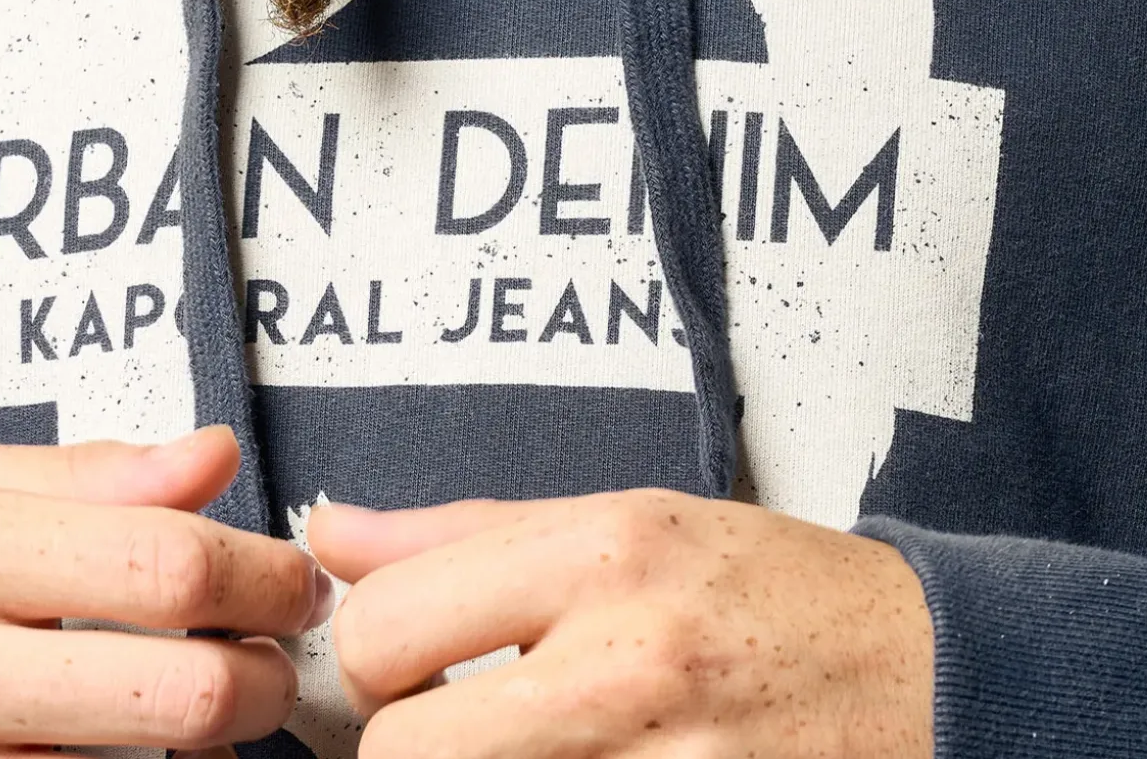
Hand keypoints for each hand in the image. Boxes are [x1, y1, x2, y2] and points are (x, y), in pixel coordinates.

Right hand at [0, 427, 331, 755]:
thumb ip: (91, 471)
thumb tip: (215, 452)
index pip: (168, 564)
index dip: (265, 575)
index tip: (296, 581)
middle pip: (183, 692)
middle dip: (266, 678)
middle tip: (275, 655)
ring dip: (213, 748)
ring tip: (211, 703)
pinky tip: (146, 756)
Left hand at [310, 491, 933, 757]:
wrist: (921, 665)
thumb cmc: (762, 582)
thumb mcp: (620, 515)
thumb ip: (459, 532)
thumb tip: (330, 535)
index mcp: (600, 552)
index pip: (387, 626)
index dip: (365, 656)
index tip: (391, 661)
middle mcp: (628, 662)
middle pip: (402, 754)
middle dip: (401, 743)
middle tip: (443, 721)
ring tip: (519, 737)